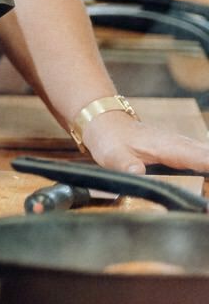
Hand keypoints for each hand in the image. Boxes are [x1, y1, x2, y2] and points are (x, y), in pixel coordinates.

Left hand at [83, 108, 208, 174]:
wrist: (105, 123)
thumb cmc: (109, 139)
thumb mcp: (111, 154)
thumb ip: (124, 165)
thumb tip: (136, 173)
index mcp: (170, 147)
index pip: (203, 159)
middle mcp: (183, 145)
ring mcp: (185, 147)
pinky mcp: (184, 152)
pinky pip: (205, 159)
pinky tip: (208, 181)